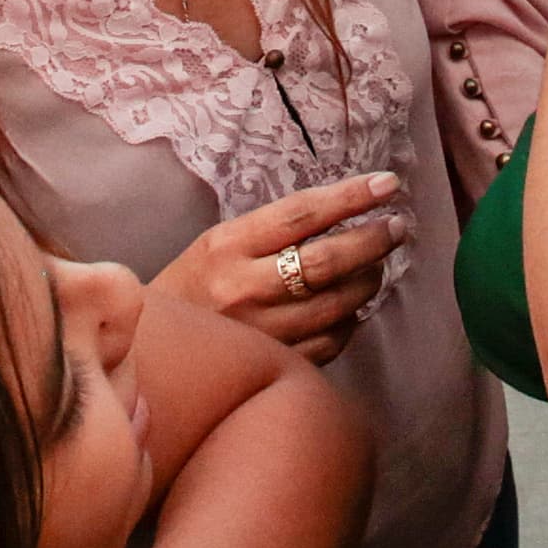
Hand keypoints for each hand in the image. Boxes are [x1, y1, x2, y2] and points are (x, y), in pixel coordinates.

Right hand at [153, 171, 407, 362]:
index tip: (387, 183)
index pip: (302, 214)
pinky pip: (332, 341)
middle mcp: (244, 290)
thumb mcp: (219, 244)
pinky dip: (350, 320)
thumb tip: (343, 212)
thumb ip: (272, 232)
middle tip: (397, 227)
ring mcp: (261, 332)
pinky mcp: (273, 364)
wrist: (151, 352)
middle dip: (374, 240)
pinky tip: (349, 307)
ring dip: (369, 280)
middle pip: (328, 261)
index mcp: (228, 247)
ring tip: (376, 265)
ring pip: (339, 303)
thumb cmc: (193, 288)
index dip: (351, 197)